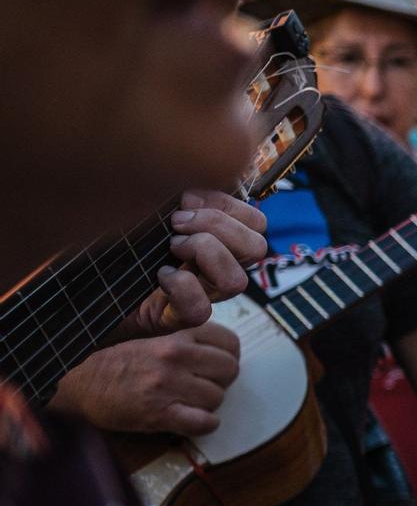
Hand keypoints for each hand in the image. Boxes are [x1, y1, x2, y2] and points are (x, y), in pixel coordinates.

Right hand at [48, 320, 240, 435]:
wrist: (82, 385)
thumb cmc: (119, 364)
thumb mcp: (153, 340)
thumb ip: (187, 343)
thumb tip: (224, 354)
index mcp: (175, 338)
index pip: (228, 342)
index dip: (228, 355)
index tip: (218, 365)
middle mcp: (174, 358)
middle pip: (229, 369)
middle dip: (221, 380)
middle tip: (205, 386)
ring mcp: (167, 386)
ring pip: (217, 397)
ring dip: (208, 404)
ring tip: (189, 403)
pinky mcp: (160, 414)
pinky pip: (204, 422)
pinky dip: (205, 425)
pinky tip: (193, 421)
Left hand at [119, 190, 268, 336]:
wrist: (71, 277)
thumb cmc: (108, 235)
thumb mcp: (143, 200)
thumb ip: (173, 188)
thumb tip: (198, 187)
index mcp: (214, 237)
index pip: (255, 222)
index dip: (227, 205)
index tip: (185, 200)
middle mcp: (214, 267)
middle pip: (256, 247)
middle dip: (217, 226)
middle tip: (176, 225)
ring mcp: (199, 295)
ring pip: (237, 281)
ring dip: (204, 254)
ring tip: (170, 248)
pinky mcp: (174, 318)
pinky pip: (199, 310)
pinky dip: (180, 287)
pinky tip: (158, 275)